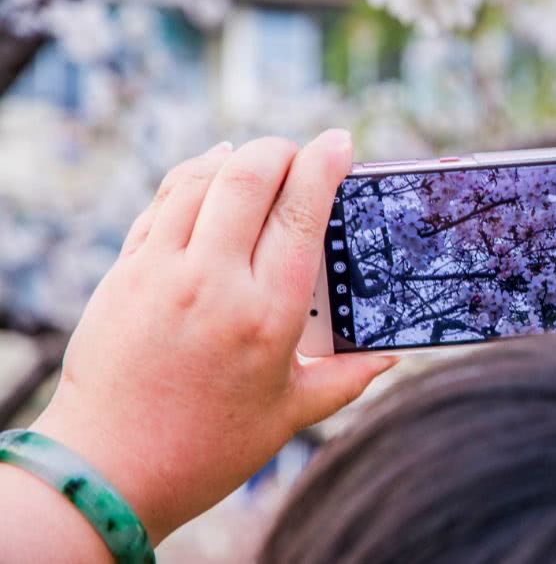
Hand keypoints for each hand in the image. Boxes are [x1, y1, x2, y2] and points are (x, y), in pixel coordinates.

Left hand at [30, 131, 394, 541]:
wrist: (109, 472)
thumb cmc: (207, 448)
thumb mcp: (289, 414)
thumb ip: (346, 379)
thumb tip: (389, 357)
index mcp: (268, 315)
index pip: (301, 212)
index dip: (324, 164)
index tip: (339, 141)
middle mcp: (214, 282)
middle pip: (249, 176)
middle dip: (281, 149)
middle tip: (299, 152)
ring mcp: (161, 272)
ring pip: (201, 179)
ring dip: (235, 156)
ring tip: (258, 158)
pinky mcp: (124, 273)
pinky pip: (160, 202)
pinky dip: (190, 176)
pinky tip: (209, 171)